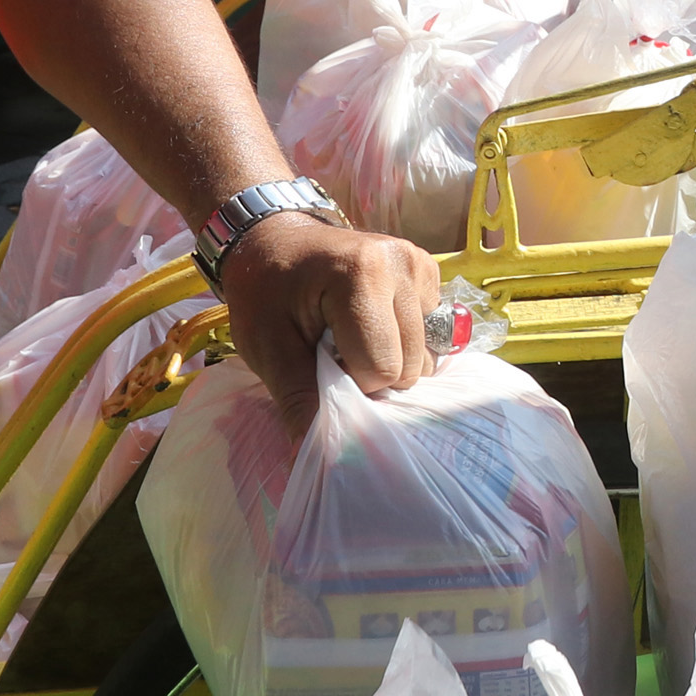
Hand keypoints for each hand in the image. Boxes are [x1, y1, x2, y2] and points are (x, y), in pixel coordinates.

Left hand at [219, 213, 443, 421]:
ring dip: (392, 359)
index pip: (381, 368)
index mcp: (359, 275)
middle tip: (334, 351)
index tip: (318, 360)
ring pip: (426, 353)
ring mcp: (419, 264)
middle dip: (373, 373)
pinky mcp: (428, 269)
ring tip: (354, 337)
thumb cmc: (264, 291)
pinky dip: (404, 340)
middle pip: (410, 364)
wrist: (275, 239)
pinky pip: (430, 331)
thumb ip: (297, 397)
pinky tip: (374, 325)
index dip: (348, 381)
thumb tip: (311, 456)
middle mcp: (401, 264)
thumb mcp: (266, 346)